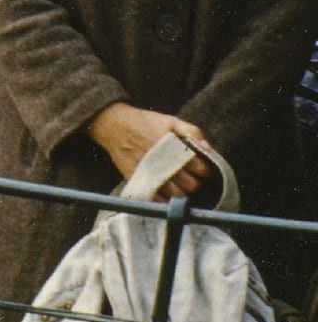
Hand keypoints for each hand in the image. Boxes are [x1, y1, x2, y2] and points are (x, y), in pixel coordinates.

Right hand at [85, 102, 214, 199]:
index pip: (202, 170)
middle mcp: (165, 165)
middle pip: (191, 186)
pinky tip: (167, 193)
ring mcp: (151, 175)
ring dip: (182, 193)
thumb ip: (192, 132)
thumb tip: (208, 148)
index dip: (206, 171)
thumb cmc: (144, 123)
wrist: (115, 125)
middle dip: (196, 183)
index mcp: (176, 150)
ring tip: (180, 186)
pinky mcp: (139, 181)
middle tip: (192, 178)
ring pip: (176, 195)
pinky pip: (157, 199)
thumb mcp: (170, 121)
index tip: (204, 170)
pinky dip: (165, 200)